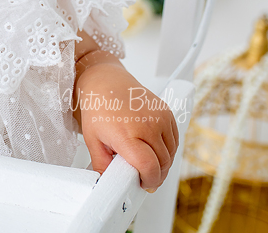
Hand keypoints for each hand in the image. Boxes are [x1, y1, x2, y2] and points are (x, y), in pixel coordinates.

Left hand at [76, 63, 178, 190]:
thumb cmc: (98, 108)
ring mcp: (160, 118)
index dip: (148, 180)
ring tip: (147, 164)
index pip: (148, 167)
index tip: (142, 184)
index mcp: (127, 134)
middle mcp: (147, 125)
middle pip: (162, 163)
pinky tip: (153, 150)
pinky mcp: (167, 113)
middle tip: (143, 178)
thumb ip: (102, 165)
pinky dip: (167, 150)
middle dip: (155, 176)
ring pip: (170, 154)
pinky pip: (174, 141)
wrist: (106, 81)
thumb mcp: (93, 140)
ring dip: (162, 164)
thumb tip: (109, 184)